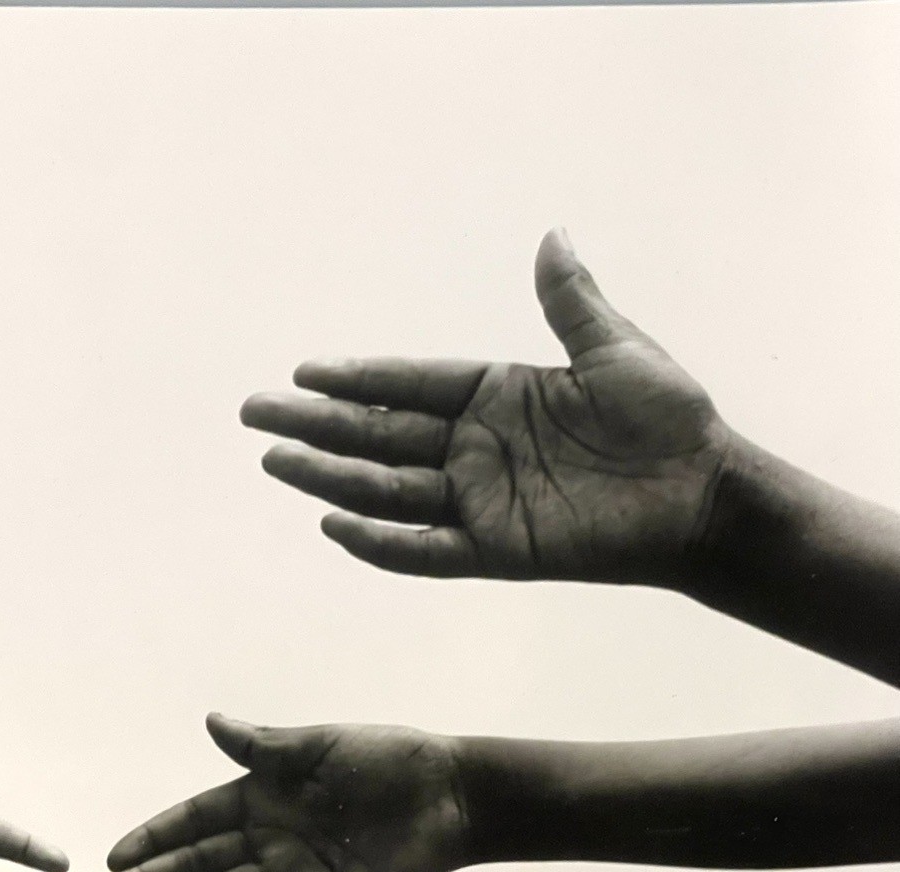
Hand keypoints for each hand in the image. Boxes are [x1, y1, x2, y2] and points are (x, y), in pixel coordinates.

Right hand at [94, 713, 470, 871]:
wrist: (449, 797)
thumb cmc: (387, 760)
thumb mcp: (320, 746)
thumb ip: (263, 747)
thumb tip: (211, 722)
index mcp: (262, 795)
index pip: (194, 822)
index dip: (155, 838)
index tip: (113, 857)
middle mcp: (268, 838)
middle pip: (197, 865)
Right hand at [241, 230, 729, 588]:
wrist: (701, 495)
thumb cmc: (669, 420)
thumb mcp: (616, 349)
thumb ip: (571, 303)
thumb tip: (552, 237)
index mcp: (497, 395)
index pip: (408, 385)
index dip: (355, 380)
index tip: (302, 372)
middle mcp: (477, 449)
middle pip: (379, 436)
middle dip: (316, 426)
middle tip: (254, 415)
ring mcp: (482, 502)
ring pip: (388, 490)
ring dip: (330, 477)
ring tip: (275, 461)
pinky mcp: (498, 550)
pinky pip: (425, 551)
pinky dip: (381, 543)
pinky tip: (334, 524)